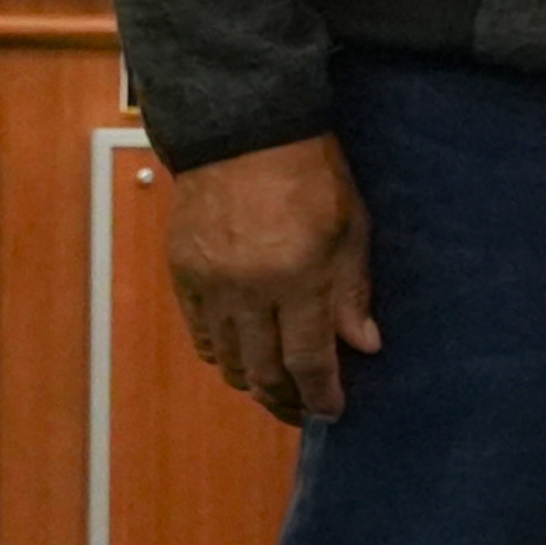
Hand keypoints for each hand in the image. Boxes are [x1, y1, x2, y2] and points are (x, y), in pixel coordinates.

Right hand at [167, 133, 377, 425]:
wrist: (243, 133)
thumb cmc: (311, 176)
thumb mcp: (352, 230)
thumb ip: (353, 292)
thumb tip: (363, 346)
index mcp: (297, 279)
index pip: (308, 359)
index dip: (320, 394)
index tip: (332, 411)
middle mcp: (247, 290)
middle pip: (261, 370)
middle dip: (285, 399)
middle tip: (304, 408)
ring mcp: (209, 284)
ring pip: (226, 359)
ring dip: (251, 382)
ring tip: (276, 388)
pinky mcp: (182, 274)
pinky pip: (200, 333)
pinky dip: (221, 354)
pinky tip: (241, 357)